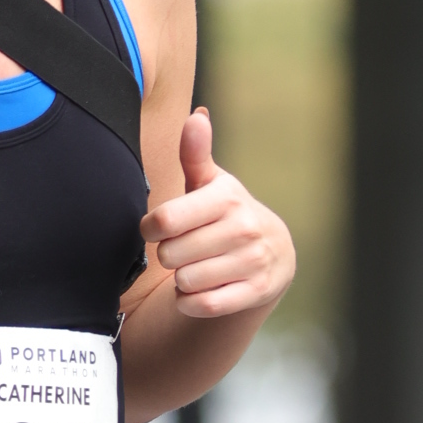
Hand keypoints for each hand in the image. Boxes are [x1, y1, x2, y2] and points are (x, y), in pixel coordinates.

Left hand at [141, 109, 294, 319]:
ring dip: (180, 278)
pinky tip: (198, 288)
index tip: (155, 228)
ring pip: (185, 281)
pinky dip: (190, 301)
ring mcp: (252, 261)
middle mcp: (243, 228)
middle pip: (170, 254)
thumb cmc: (226, 212)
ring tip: (193, 265)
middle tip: (181, 248)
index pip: (164, 220)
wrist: (273, 251)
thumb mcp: (211, 183)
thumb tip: (196, 117)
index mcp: (226, 198)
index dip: (150, 229)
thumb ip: (195, 154)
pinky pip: (202, 305)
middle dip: (167, 254)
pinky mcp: (255, 292)